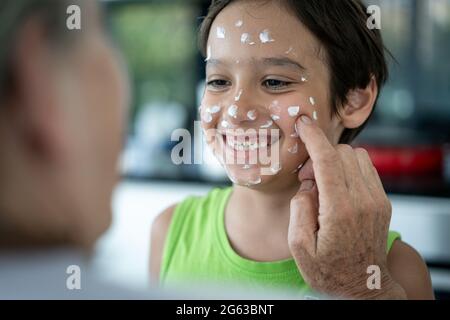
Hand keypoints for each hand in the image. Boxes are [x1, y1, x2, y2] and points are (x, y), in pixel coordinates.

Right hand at [288, 115, 405, 298]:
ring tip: (322, 184)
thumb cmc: (328, 270)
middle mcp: (363, 201)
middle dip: (319, 155)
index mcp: (339, 211)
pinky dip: (348, 168)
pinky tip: (336, 187)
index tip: (303, 122)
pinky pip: (366, 168)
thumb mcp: (299, 248)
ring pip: (356, 156)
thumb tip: (308, 185)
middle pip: (342, 154)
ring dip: (335, 160)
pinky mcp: (382, 202)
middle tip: (306, 178)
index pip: (328, 161)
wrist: (363, 286)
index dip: (313, 137)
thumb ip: (299, 209)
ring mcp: (377, 200)